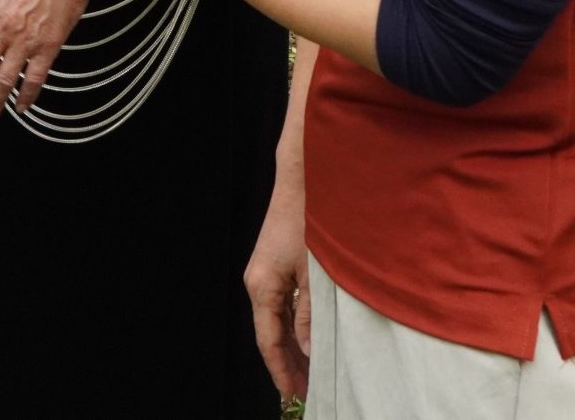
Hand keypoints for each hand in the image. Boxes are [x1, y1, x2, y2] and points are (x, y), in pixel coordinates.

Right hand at [244, 173, 313, 399]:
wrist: (305, 178)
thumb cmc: (310, 220)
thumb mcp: (316, 274)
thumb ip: (310, 314)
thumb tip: (307, 349)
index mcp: (261, 286)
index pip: (268, 341)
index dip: (281, 371)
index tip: (293, 395)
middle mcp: (258, 282)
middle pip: (270, 333)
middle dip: (288, 364)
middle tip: (307, 391)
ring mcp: (266, 272)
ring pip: (277, 320)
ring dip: (293, 346)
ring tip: (311, 372)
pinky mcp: (276, 264)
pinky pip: (282, 304)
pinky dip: (294, 325)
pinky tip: (309, 337)